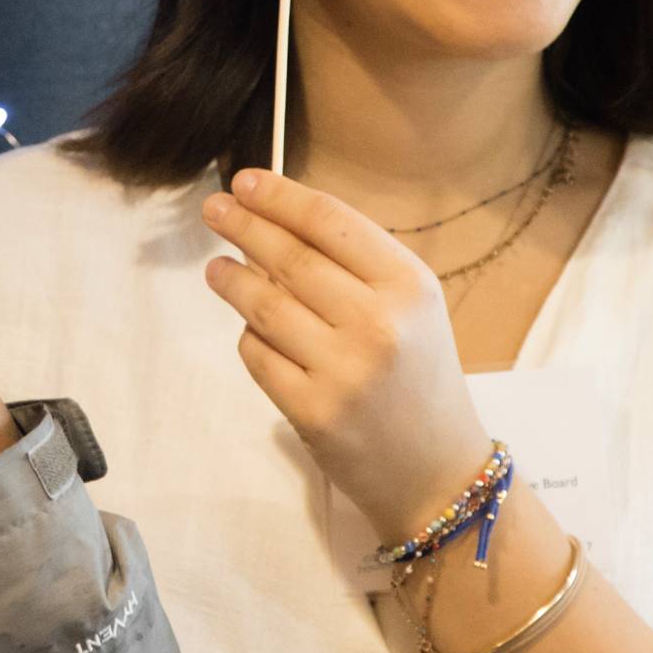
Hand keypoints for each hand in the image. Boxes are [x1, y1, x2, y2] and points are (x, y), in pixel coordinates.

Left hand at [201, 169, 491, 542]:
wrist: (437, 472)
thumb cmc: (418, 376)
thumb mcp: (409, 308)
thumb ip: (353, 265)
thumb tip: (273, 219)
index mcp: (410, 286)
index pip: (330, 222)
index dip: (280, 197)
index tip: (245, 180)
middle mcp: (379, 324)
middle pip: (290, 258)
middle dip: (244, 226)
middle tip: (214, 208)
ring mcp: (344, 370)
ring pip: (264, 306)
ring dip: (231, 279)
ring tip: (216, 267)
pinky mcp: (312, 411)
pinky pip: (258, 355)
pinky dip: (249, 338)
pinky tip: (251, 329)